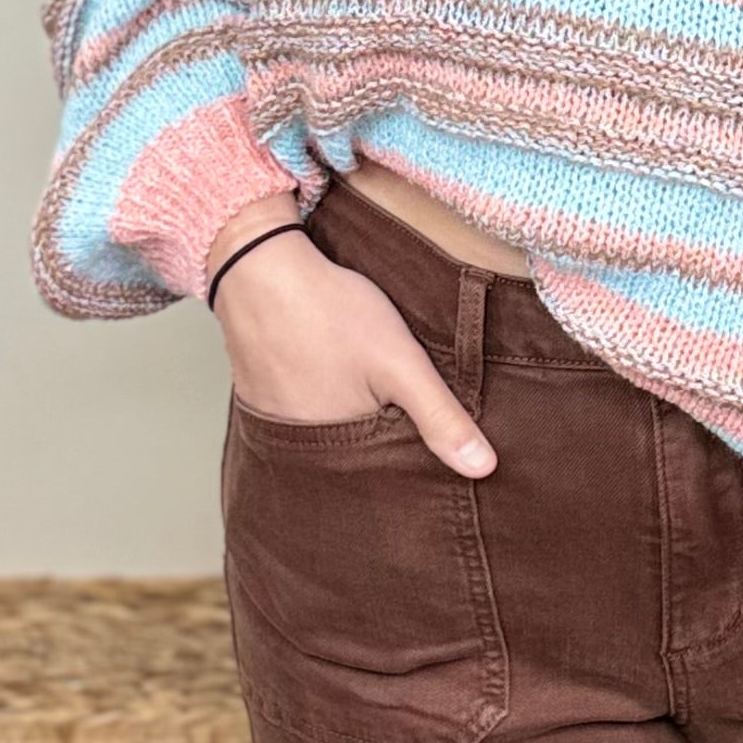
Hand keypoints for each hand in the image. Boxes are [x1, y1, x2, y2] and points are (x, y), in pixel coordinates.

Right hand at [203, 197, 495, 476]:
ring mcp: (273, 421)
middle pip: (353, 458)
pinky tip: (328, 371)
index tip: (427, 444)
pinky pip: (299, 411)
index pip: (383, 478)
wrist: (258, 264)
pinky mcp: (259, 395)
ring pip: (327, 433)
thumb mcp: (400, 362)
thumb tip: (483, 468)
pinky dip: (320, 398)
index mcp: (333, 453)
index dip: (410, 462)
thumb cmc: (328, 311)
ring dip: (348, 419)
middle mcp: (296, 448)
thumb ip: (441, 416)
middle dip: (378, 440)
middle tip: (389, 402)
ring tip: (360, 386)